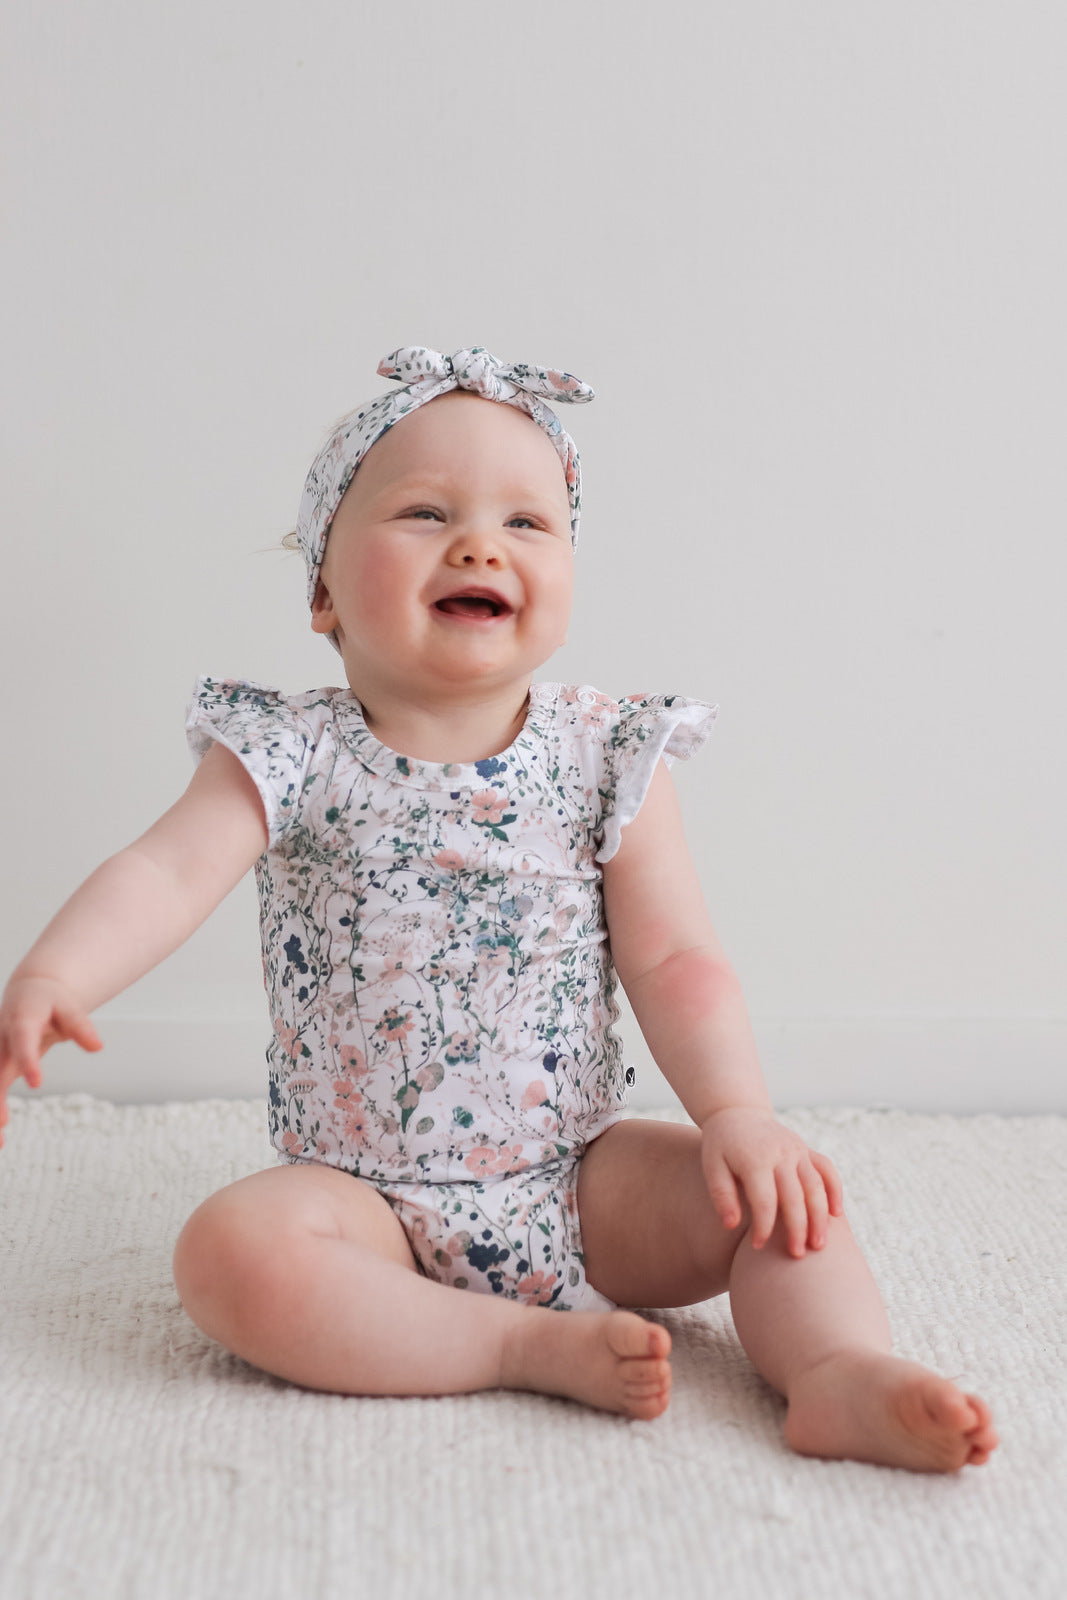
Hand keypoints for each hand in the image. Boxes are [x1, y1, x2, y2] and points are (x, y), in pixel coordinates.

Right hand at [0, 976, 102, 1147]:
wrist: (28, 993)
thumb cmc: (51, 1001)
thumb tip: (97, 1047)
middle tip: (2, 1122)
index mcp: (21, 1020)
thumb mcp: (69, 1006)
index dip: (27, 1061)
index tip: (35, 1083)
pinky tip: (0, 1139)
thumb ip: (80, 1026)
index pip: (22, 1041)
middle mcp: (2, 1039)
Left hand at [700, 1105, 843, 1256]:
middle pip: (795, 1196)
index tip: (757, 1246)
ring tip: (819, 1245)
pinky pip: (827, 1169)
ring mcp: (797, 1150)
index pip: (764, 1199)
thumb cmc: (721, 1145)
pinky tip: (836, 1214)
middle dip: (797, 1228)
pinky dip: (835, 1190)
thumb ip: (721, 1195)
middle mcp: (780, 1153)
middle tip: (797, 1256)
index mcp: (755, 1158)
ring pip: (816, 1186)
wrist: (737, 1113)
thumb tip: (730, 1226)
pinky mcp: (806, 1150)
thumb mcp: (712, 1166)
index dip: (763, 1226)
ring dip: (820, 1217)